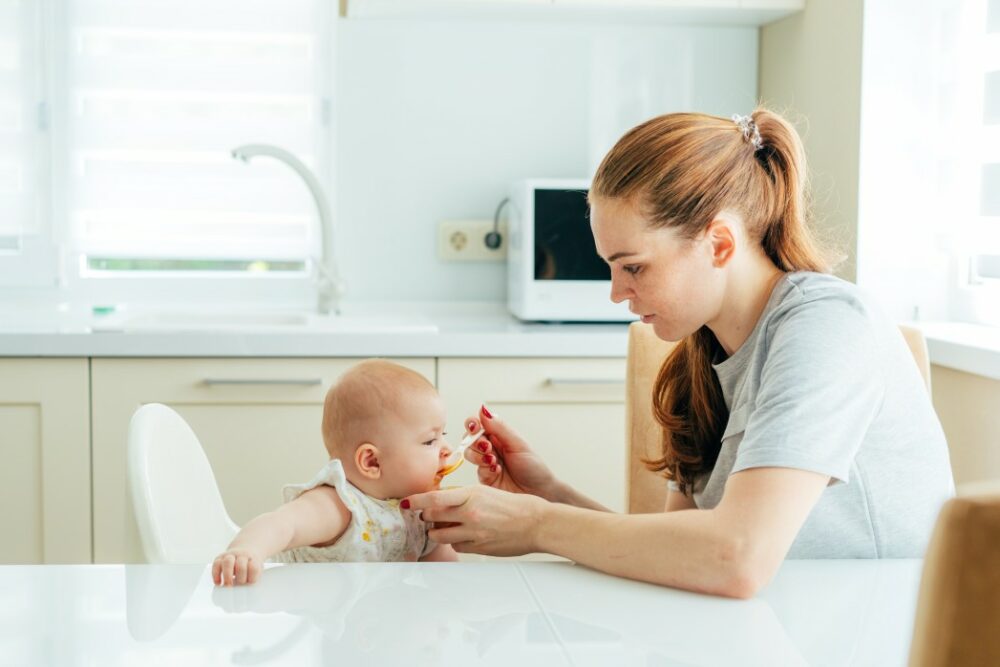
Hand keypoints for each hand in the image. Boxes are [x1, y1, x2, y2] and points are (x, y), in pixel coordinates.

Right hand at [212, 548, 263, 585]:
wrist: (245, 551)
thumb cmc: (250, 565)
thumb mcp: (256, 570)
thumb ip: (252, 579)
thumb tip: (245, 592)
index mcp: (253, 559)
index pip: (254, 568)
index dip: (252, 578)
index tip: (249, 585)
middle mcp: (241, 556)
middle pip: (241, 565)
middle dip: (240, 578)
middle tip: (239, 587)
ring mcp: (230, 555)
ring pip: (227, 562)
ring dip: (227, 576)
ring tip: (228, 586)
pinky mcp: (220, 558)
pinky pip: (216, 564)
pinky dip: (216, 574)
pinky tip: (218, 583)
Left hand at [406, 485, 548, 556]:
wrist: (537, 523)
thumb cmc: (516, 505)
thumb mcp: (487, 492)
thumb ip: (465, 497)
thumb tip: (444, 501)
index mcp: (471, 494)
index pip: (433, 498)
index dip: (415, 501)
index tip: (405, 502)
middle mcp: (470, 513)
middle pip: (432, 517)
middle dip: (426, 516)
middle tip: (427, 515)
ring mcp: (473, 533)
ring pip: (440, 535)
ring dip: (437, 531)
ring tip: (443, 527)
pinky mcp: (479, 548)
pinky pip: (457, 547)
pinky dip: (455, 542)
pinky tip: (462, 536)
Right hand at [462, 405, 558, 500]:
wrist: (540, 492)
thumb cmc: (534, 467)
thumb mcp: (518, 444)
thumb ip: (499, 428)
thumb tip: (483, 409)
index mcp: (499, 436)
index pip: (478, 424)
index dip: (472, 423)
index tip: (475, 426)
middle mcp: (490, 448)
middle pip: (469, 439)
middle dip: (475, 441)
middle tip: (487, 447)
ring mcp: (486, 464)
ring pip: (469, 454)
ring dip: (479, 455)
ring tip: (494, 460)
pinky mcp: (485, 479)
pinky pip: (476, 470)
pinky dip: (485, 469)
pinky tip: (497, 471)